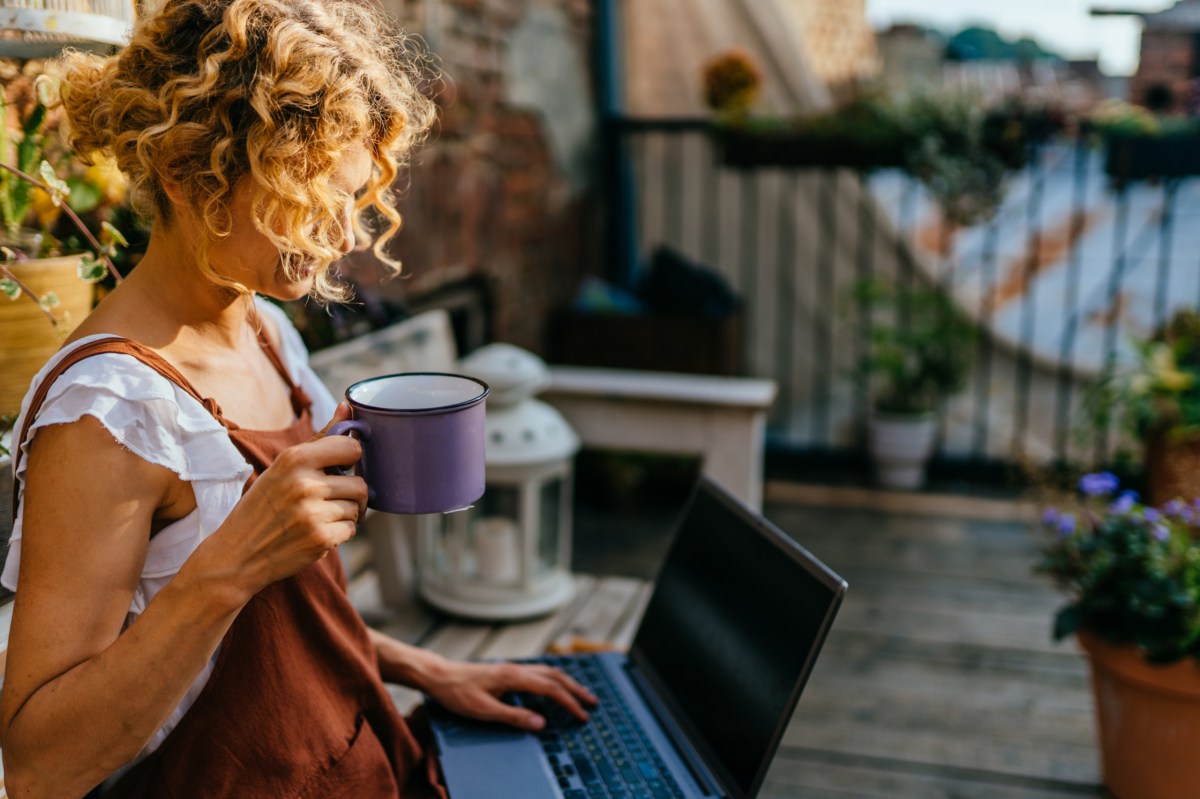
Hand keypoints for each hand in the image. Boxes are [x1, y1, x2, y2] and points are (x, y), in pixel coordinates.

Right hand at [192, 403, 367, 598]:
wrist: (237, 554)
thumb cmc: (263, 506)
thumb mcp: (283, 466)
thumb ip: (320, 438)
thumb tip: (347, 406)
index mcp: (294, 458)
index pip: (352, 447)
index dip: (352, 459)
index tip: (342, 468)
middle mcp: (304, 484)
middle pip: (360, 484)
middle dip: (351, 494)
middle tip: (332, 499)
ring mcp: (313, 513)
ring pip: (357, 509)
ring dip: (345, 515)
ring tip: (320, 517)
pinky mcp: (320, 539)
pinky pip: (351, 530)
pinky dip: (339, 534)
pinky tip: (317, 533)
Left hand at [426, 660, 598, 730]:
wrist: (438, 675)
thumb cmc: (457, 693)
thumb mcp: (484, 710)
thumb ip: (514, 717)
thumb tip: (542, 723)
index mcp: (514, 677)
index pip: (551, 689)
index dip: (569, 702)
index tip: (583, 716)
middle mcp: (517, 669)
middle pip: (555, 676)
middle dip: (576, 689)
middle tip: (593, 703)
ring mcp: (512, 668)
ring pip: (548, 672)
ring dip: (566, 683)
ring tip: (580, 694)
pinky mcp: (507, 671)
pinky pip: (538, 672)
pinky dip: (553, 679)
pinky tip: (553, 687)